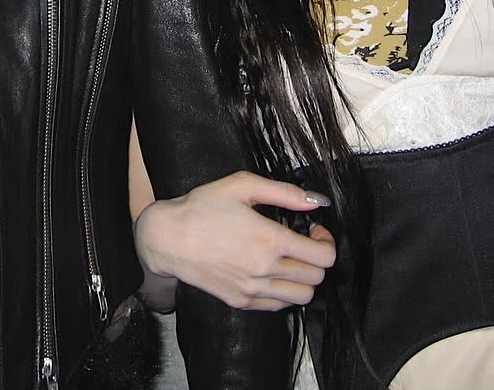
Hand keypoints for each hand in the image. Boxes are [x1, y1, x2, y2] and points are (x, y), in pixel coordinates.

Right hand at [134, 170, 336, 310]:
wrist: (167, 238)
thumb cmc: (201, 207)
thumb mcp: (242, 185)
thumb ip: (285, 193)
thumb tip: (317, 201)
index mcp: (270, 239)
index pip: (323, 256)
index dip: (326, 241)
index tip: (314, 231)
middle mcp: (265, 269)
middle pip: (317, 278)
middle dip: (317, 259)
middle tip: (304, 243)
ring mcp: (253, 290)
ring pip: (302, 297)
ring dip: (304, 279)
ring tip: (290, 260)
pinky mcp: (241, 301)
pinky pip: (279, 306)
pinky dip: (284, 292)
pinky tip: (272, 273)